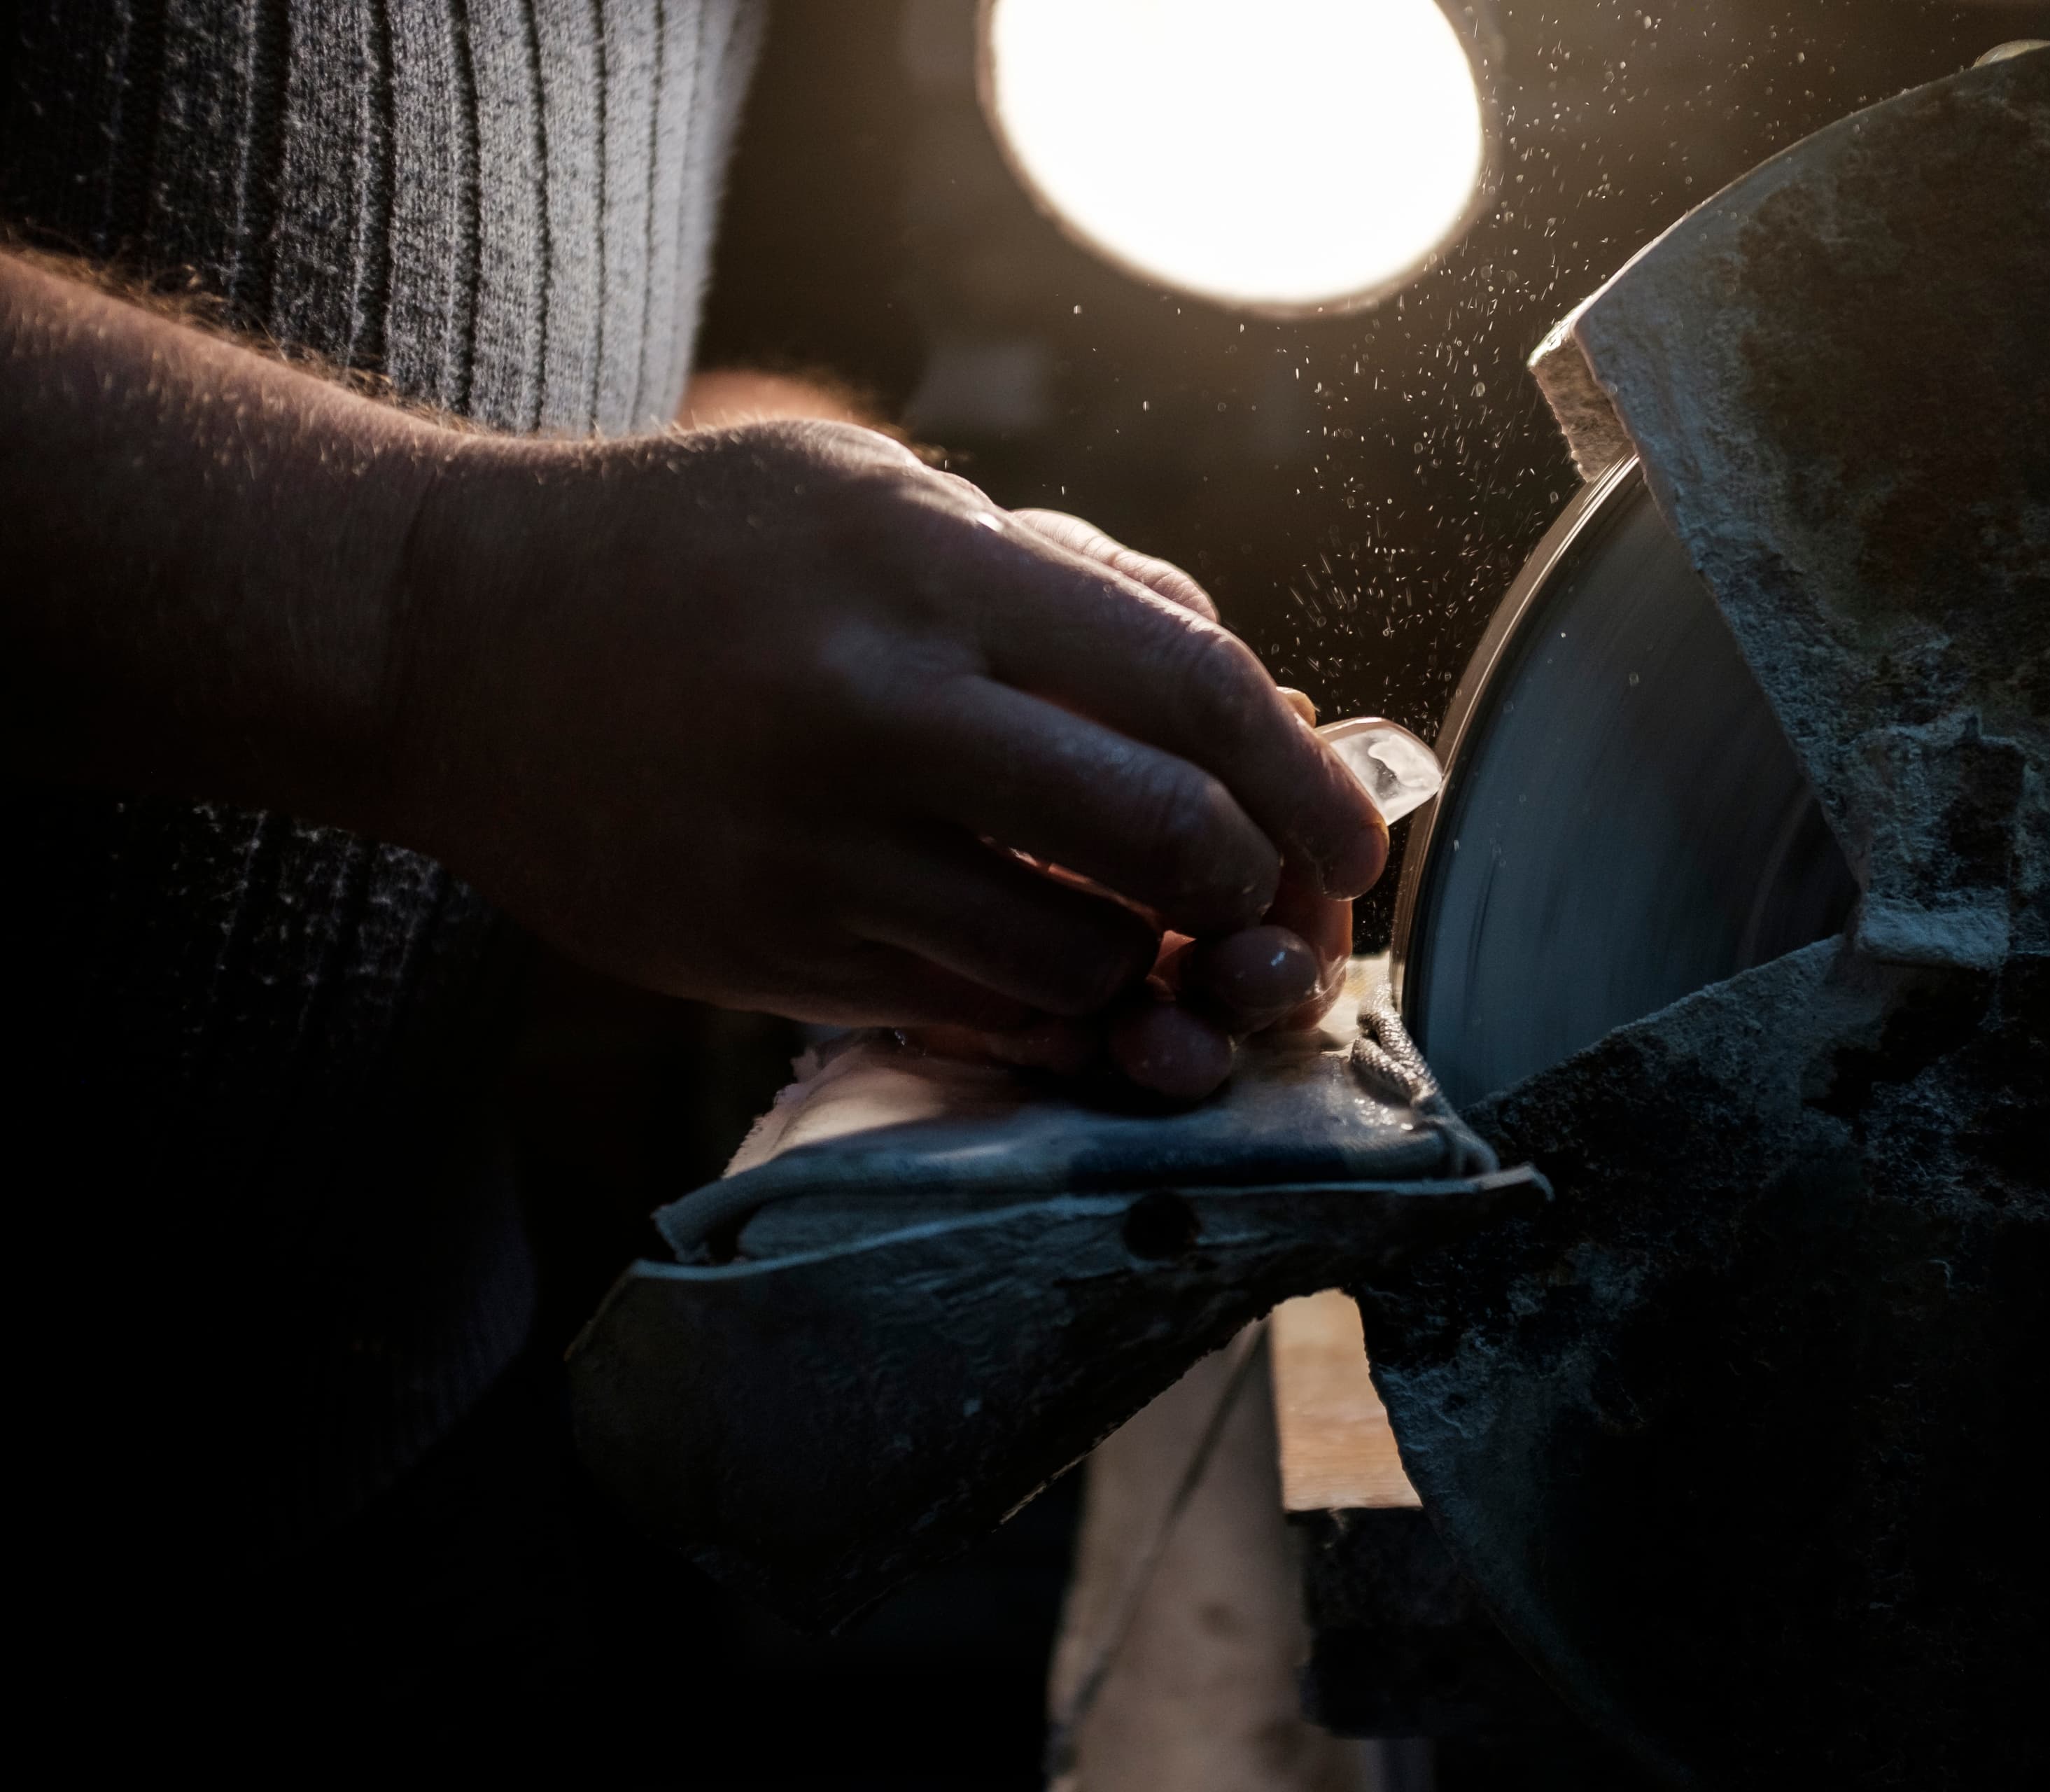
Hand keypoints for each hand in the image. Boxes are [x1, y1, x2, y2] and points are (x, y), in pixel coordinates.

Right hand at [389, 421, 1386, 1054]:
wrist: (450, 640)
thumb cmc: (698, 551)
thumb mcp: (883, 496)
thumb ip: (1074, 585)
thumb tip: (1254, 699)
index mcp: (927, 576)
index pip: (1191, 691)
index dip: (1305, 783)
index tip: (1350, 836)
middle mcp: (875, 717)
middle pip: (1162, 845)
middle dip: (1253, 890)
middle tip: (1264, 899)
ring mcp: (812, 855)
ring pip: (1078, 963)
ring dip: (1151, 966)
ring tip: (1144, 930)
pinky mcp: (765, 954)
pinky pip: (972, 1016)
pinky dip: (1049, 1009)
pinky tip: (1049, 966)